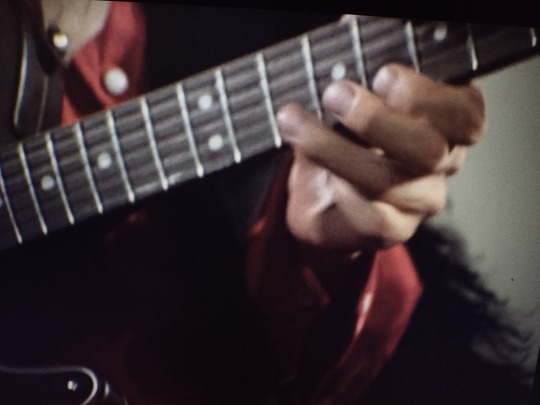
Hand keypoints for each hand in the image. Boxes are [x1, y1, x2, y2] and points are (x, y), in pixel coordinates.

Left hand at [276, 63, 485, 257]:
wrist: (322, 193)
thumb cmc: (345, 134)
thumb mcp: (356, 93)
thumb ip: (363, 61)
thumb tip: (352, 22)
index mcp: (445, 123)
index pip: (464, 114)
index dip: (428, 97)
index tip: (383, 75)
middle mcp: (441, 163)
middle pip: (428, 149)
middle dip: (376, 120)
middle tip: (334, 94)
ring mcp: (418, 199)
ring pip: (389, 181)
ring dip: (334, 149)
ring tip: (293, 122)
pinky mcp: (390, 228)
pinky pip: (370, 213)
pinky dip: (337, 185)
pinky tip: (312, 166)